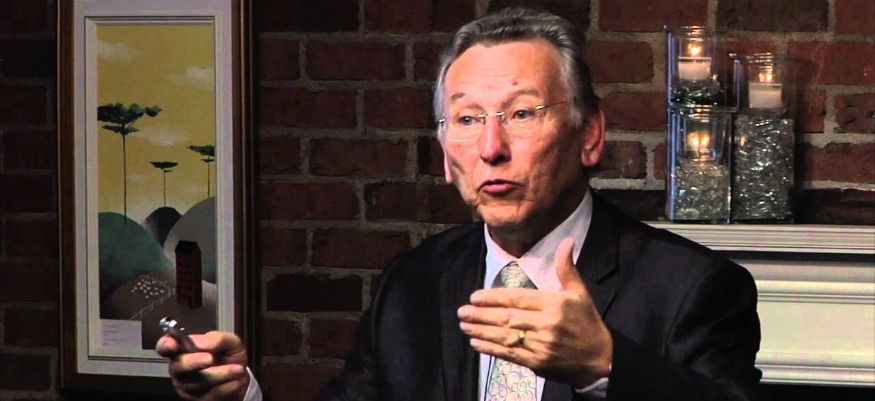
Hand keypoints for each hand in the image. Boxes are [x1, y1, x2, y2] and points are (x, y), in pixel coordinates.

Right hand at [156, 331, 249, 400]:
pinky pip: (210, 394)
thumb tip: (203, 342)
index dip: (166, 345)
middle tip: (210, 358)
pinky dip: (228, 386)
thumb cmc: (229, 357)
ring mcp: (187, 386)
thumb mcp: (229, 342)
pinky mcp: (197, 399)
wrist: (240, 377)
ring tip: (237, 368)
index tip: (172, 344)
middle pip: (178, 367)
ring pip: (198, 382)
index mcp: (183, 349)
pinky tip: (236, 380)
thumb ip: (217, 338)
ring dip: (222, 374)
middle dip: (194, 362)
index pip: (165, 346)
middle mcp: (180, 368)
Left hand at [457, 237, 611, 387]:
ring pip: (505, 336)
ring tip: (464, 325)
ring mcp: (541, 345)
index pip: (518, 299)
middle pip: (508, 318)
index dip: (494, 298)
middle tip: (462, 311)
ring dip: (482, 331)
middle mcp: (546, 324)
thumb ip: (566, 268)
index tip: (475, 297)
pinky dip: (491, 349)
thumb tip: (567, 241)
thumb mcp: (579, 293)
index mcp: (554, 305)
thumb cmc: (587, 323)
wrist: (600, 359)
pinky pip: (510, 355)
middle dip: (481, 315)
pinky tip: (476, 343)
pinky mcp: (538, 363)